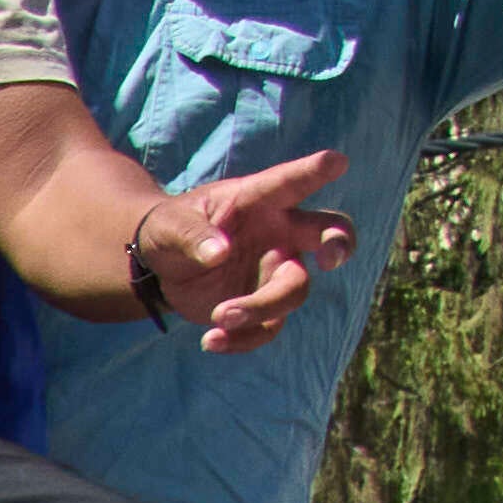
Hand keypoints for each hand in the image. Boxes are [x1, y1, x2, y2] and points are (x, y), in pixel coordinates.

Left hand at [134, 148, 356, 349]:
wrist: (162, 266)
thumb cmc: (174, 229)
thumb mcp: (170, 225)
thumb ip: (192, 235)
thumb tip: (218, 253)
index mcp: (259, 201)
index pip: (290, 183)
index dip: (315, 171)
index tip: (337, 161)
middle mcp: (279, 234)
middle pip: (328, 235)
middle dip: (339, 245)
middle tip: (332, 258)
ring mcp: (275, 272)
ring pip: (295, 290)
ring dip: (262, 307)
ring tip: (220, 316)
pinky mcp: (262, 307)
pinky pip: (268, 328)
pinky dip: (242, 339)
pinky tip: (210, 340)